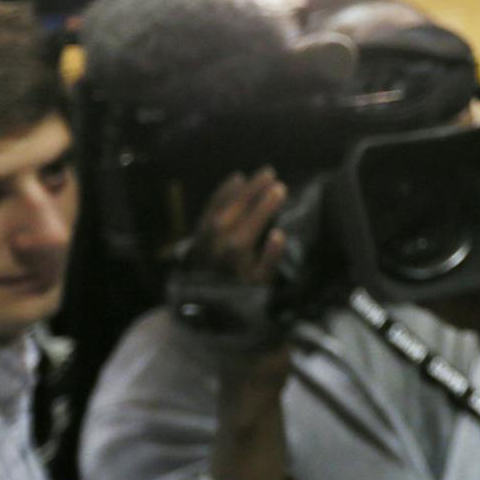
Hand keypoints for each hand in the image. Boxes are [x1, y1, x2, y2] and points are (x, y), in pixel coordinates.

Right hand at [189, 169, 291, 379]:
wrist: (242, 372)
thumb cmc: (237, 327)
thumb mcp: (224, 288)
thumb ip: (226, 259)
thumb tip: (240, 221)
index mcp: (197, 271)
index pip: (206, 225)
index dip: (221, 198)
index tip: (240, 176)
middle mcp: (206, 278)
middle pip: (221, 228)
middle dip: (244, 198)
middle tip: (268, 174)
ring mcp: (226, 292)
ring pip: (237, 246)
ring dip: (258, 214)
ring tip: (279, 190)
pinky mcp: (249, 308)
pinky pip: (257, 278)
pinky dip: (266, 257)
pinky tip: (280, 236)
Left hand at [193, 168, 287, 288]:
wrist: (203, 307)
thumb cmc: (239, 295)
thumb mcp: (261, 284)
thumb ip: (270, 258)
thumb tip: (279, 233)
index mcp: (238, 247)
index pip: (256, 216)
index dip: (268, 201)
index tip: (281, 187)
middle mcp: (220, 235)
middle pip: (238, 204)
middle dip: (254, 187)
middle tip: (269, 172)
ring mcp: (206, 232)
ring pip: (223, 202)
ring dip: (238, 187)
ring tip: (252, 175)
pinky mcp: (198, 232)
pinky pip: (210, 206)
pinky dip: (221, 192)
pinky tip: (231, 183)